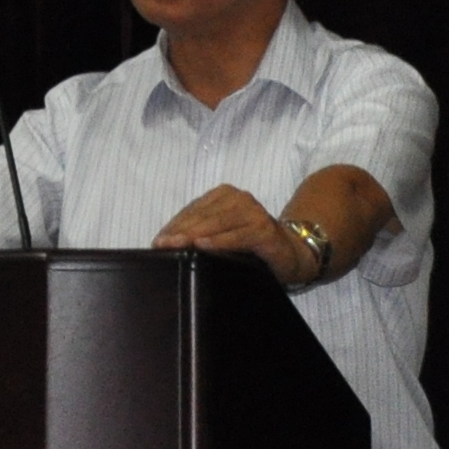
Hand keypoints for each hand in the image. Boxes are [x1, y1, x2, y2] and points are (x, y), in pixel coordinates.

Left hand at [151, 184, 314, 284]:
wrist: (291, 253)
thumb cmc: (250, 245)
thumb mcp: (222, 235)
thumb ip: (200, 233)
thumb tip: (166, 243)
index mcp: (224, 195)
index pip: (192, 210)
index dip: (173, 225)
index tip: (157, 241)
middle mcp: (238, 198)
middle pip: (202, 215)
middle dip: (179, 231)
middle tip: (161, 245)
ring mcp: (252, 211)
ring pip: (216, 223)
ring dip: (194, 235)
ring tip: (176, 245)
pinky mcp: (263, 229)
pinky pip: (237, 235)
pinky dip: (219, 241)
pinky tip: (203, 247)